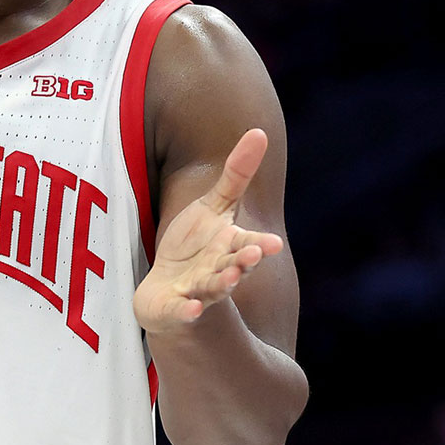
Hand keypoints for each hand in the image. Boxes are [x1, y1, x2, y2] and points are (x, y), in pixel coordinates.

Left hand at [134, 128, 284, 335]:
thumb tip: (260, 131)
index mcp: (230, 248)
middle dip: (243, 262)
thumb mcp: (214, 207)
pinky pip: (180, 312)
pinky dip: (186, 312)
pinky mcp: (174, 309)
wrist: (171, 294)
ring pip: (211, 289)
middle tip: (254, 254)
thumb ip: (236, 175)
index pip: (248, 245)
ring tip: (230, 280)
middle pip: (234, 266)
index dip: (260, 244)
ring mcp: (197, 292)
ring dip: (221, 284)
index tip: (273, 243)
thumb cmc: (196, 246)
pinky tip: (191, 309)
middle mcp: (219, 272)